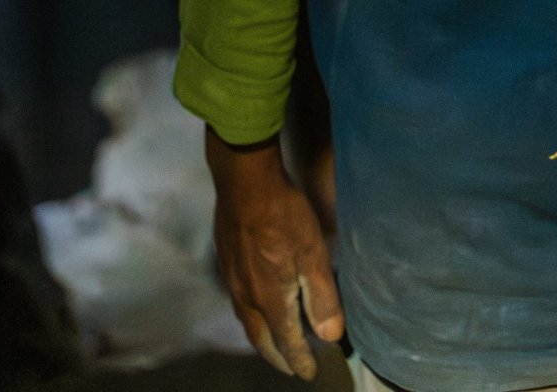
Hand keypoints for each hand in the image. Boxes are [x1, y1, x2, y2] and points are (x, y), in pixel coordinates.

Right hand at [206, 128, 344, 378]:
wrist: (245, 182)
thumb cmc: (284, 215)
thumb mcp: (313, 253)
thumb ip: (321, 296)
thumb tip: (330, 336)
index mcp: (270, 299)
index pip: (286, 342)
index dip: (299, 360)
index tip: (309, 374)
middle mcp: (247, 297)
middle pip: (261, 339)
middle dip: (278, 357)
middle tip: (291, 367)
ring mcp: (232, 280)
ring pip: (247, 322)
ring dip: (263, 339)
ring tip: (275, 344)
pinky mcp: (226, 263)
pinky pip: (239, 303)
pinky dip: (252, 317)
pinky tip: (257, 307)